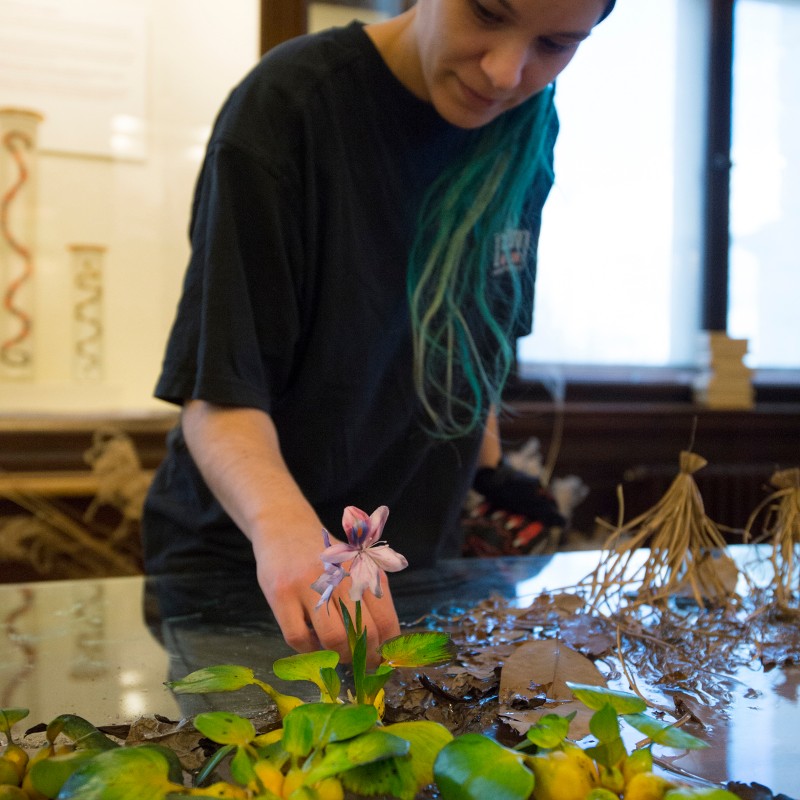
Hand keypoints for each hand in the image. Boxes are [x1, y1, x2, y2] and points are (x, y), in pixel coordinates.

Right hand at [254, 529, 400, 666]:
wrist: (284, 526)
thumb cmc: (323, 553)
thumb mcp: (353, 563)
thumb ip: (369, 595)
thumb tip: (382, 642)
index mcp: (363, 570)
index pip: (386, 619)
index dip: (386, 648)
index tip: (382, 659)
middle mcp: (339, 576)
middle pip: (363, 632)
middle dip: (365, 656)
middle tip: (360, 662)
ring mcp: (309, 585)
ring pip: (333, 638)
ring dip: (338, 656)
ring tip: (337, 653)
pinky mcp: (281, 594)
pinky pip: (298, 638)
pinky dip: (308, 649)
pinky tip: (312, 642)